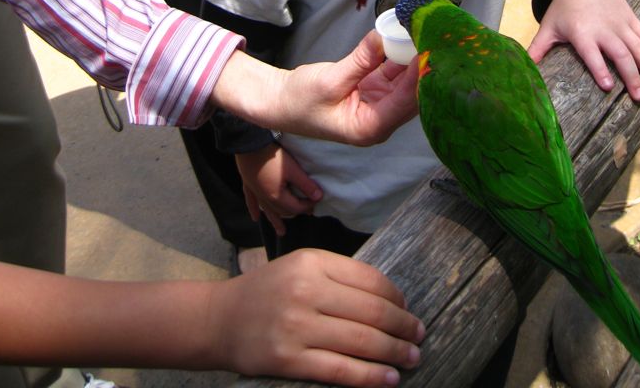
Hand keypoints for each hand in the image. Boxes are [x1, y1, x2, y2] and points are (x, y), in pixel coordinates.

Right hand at [210, 249, 423, 385]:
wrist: (220, 320)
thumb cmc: (267, 292)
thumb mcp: (300, 267)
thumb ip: (338, 276)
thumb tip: (388, 299)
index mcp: (312, 262)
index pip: (368, 279)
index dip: (396, 297)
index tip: (407, 308)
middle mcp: (306, 291)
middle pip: (370, 310)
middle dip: (402, 325)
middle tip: (419, 335)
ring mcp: (297, 327)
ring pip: (360, 341)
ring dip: (393, 352)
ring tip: (412, 357)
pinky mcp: (288, 360)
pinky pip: (339, 370)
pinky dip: (369, 376)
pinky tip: (388, 379)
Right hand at [212, 32, 419, 144]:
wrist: (279, 103)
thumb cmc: (299, 101)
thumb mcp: (329, 79)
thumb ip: (361, 60)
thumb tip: (384, 37)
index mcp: (368, 128)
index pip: (403, 102)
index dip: (418, 77)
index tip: (429, 52)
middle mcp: (379, 120)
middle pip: (410, 95)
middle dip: (421, 68)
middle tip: (433, 38)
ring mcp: (378, 106)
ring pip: (404, 83)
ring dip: (412, 60)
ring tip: (425, 34)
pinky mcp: (373, 92)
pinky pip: (392, 75)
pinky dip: (399, 58)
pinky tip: (408, 39)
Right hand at [236, 144, 321, 236]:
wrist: (250, 145)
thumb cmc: (273, 157)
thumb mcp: (293, 170)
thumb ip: (306, 185)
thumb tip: (319, 197)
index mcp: (277, 198)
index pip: (296, 207)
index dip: (308, 205)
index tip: (317, 199)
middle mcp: (266, 200)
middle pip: (283, 211)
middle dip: (295, 212)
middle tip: (306, 212)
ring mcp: (256, 193)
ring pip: (268, 211)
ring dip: (275, 220)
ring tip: (281, 232)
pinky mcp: (249, 185)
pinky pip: (251, 202)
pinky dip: (254, 210)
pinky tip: (255, 217)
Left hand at [527, 0, 639, 101]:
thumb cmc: (564, 7)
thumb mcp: (549, 26)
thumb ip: (538, 48)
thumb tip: (524, 68)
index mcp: (581, 33)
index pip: (591, 53)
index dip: (599, 69)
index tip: (608, 87)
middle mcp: (603, 29)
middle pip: (620, 54)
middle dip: (631, 76)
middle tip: (639, 97)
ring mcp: (620, 23)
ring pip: (639, 47)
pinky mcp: (631, 19)